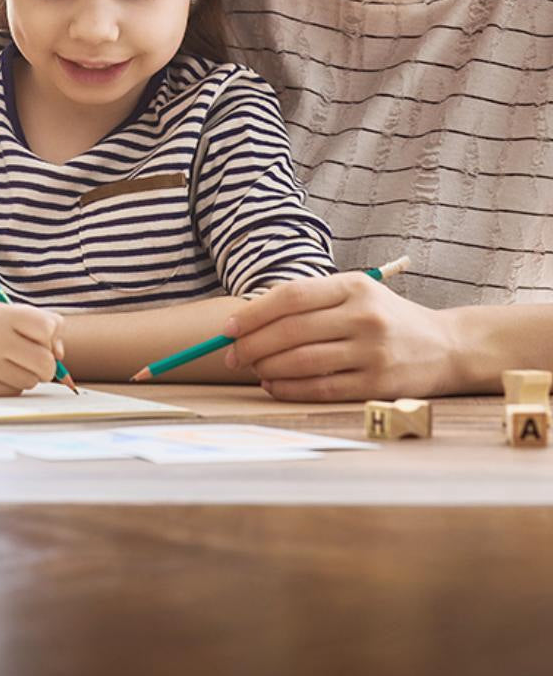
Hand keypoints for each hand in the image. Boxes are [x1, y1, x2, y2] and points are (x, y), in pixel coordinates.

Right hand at [0, 301, 63, 395]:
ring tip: (8, 363)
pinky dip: (12, 385)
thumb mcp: (8, 313)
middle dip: (47, 365)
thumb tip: (60, 355)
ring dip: (28, 375)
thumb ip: (40, 324)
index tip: (39, 338)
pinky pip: (15, 392)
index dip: (50, 336)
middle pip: (45, 362)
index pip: (47, 328)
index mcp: (0, 314)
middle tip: (35, 360)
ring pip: (31, 380)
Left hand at [221, 272, 456, 401]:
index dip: (252, 313)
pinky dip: (289, 389)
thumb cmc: (386, 318)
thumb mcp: (355, 293)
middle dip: (252, 345)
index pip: (290, 296)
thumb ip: (310, 301)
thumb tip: (249, 319)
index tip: (227, 328)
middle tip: (231, 354)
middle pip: (290, 331)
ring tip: (252, 370)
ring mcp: (373, 352)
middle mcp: (364, 317)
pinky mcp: (378, 385)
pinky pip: (321, 388)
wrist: (448, 346)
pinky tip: (274, 386)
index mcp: (354, 286)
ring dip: (267, 368)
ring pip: (302, 361)